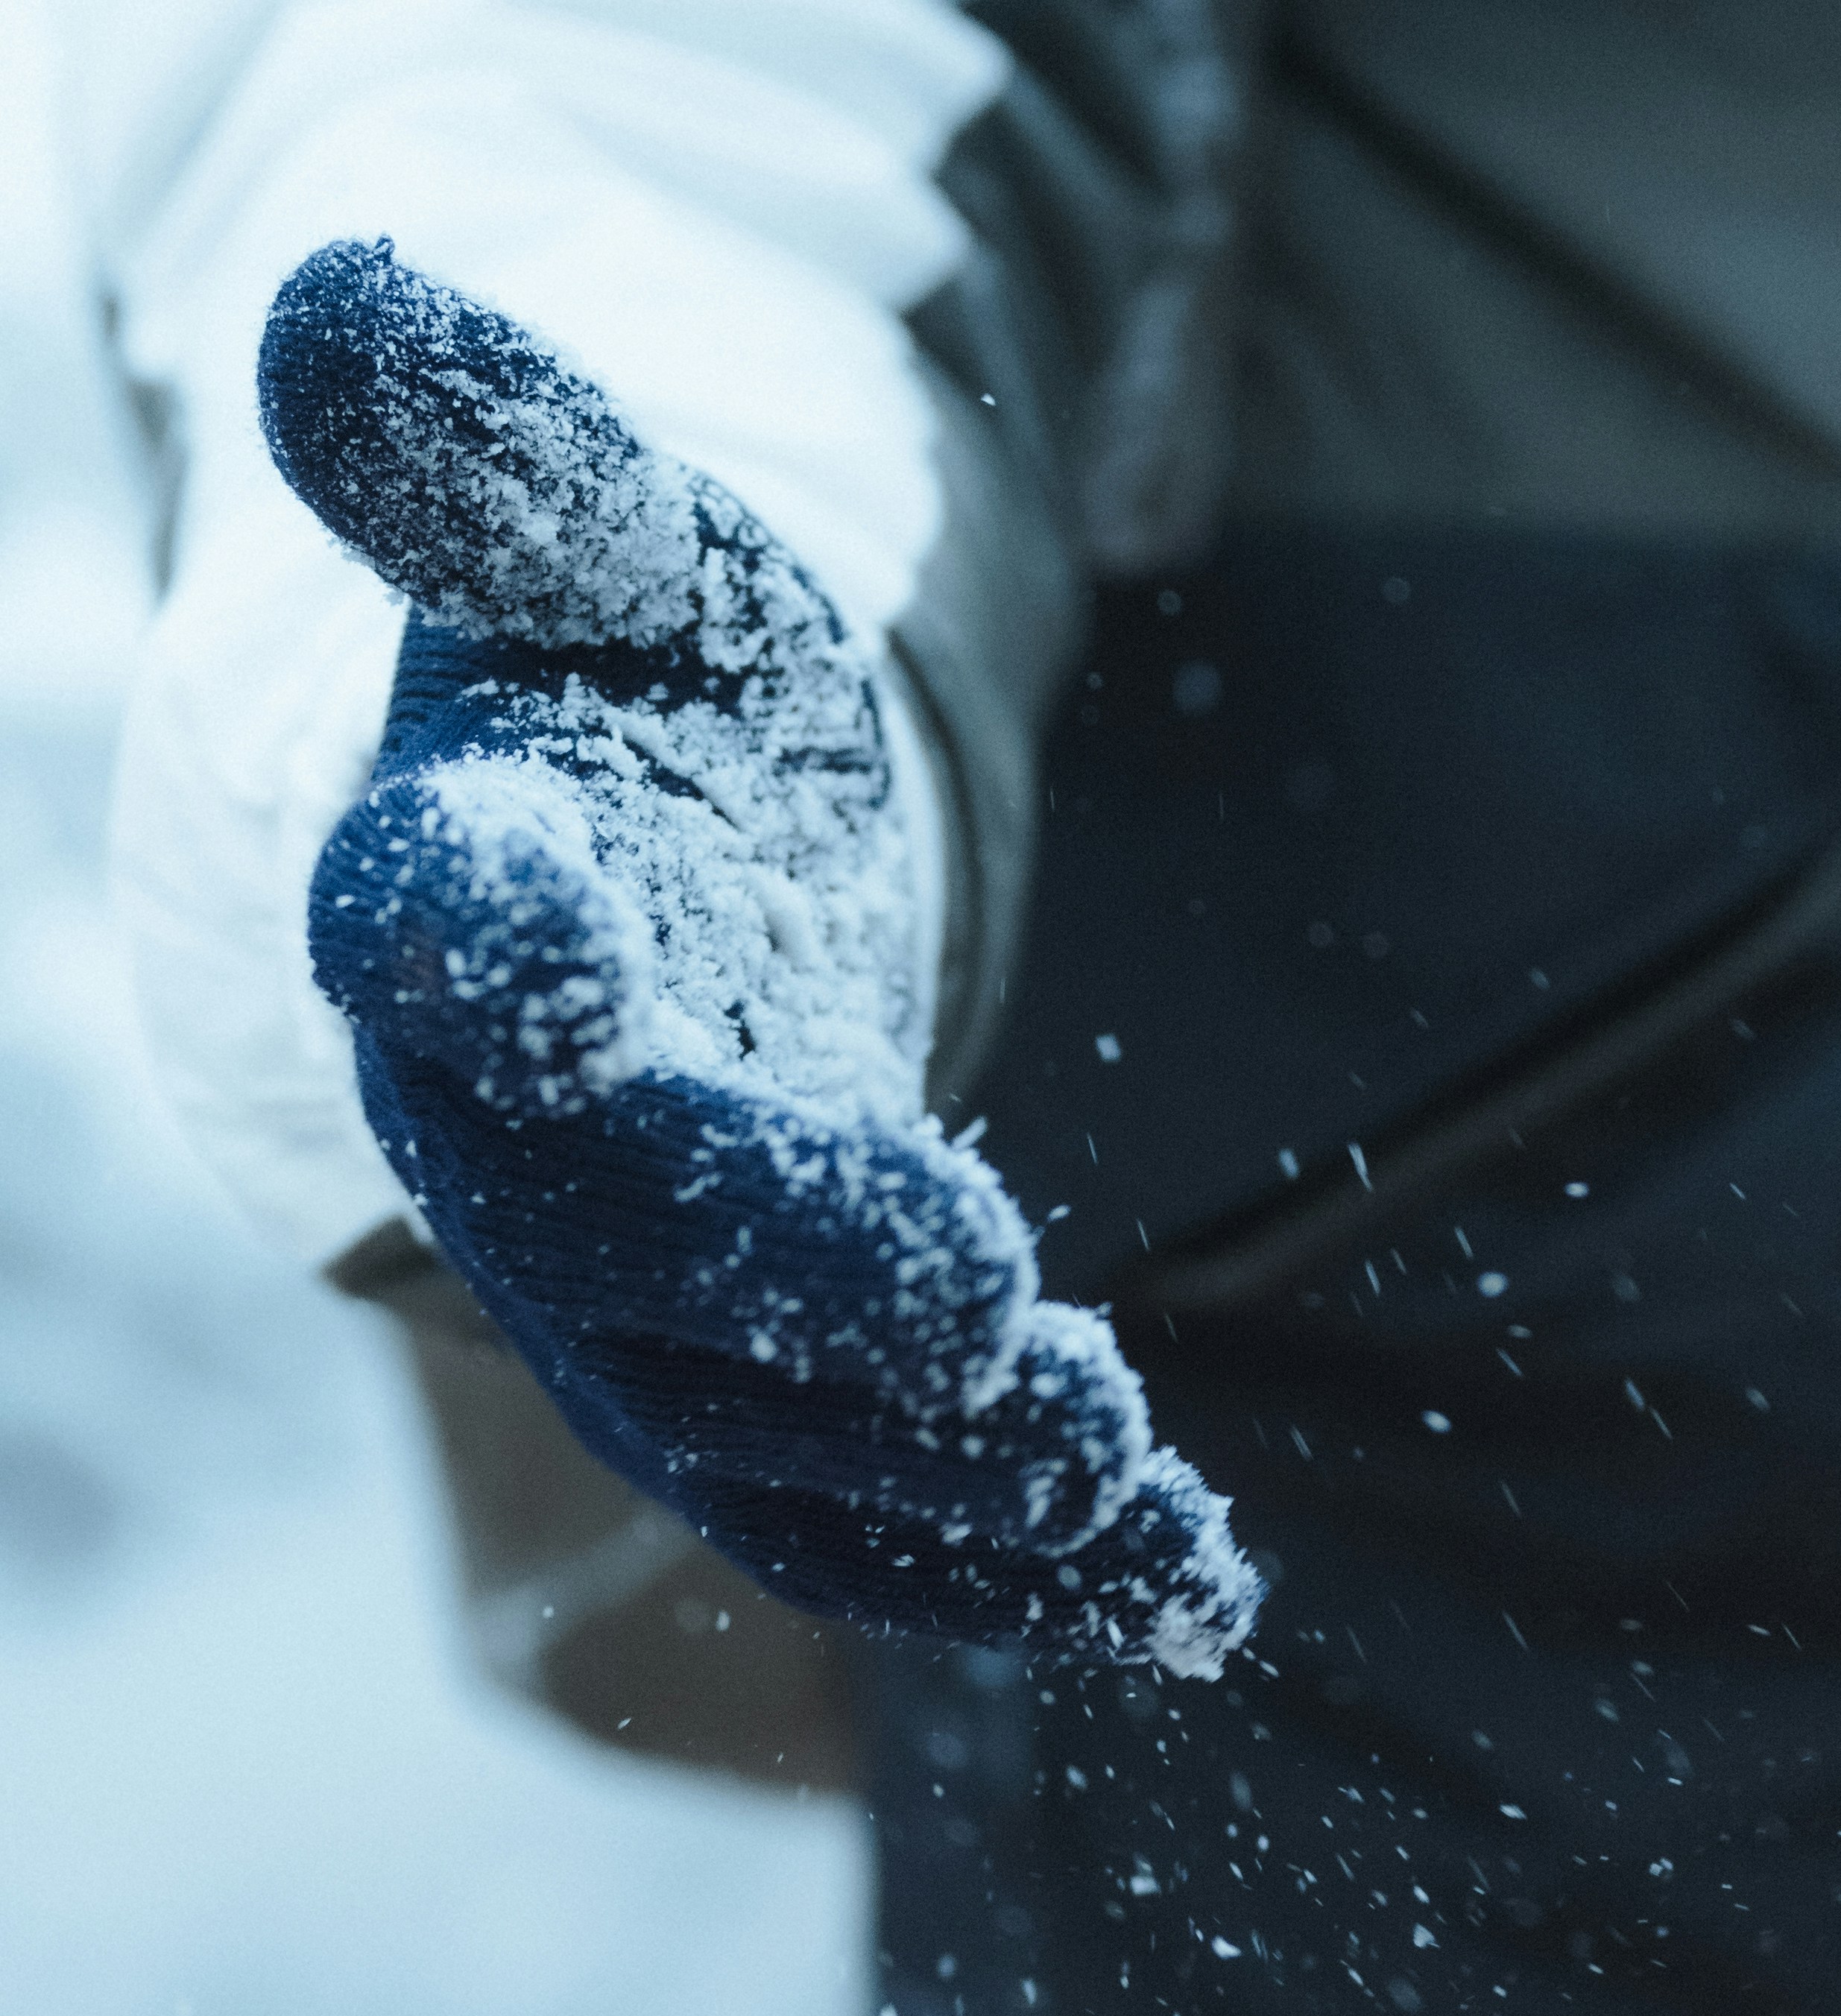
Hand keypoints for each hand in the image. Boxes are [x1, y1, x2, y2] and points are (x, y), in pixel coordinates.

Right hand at [256, 239, 1259, 1676]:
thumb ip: (509, 466)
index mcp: (457, 908)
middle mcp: (523, 1148)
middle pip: (648, 1249)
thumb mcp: (594, 552)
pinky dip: (1031, 1575)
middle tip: (1003, 1327)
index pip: (450, 935)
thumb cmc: (627, 701)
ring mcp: (638, 1313)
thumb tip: (351, 297)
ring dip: (953, 1484)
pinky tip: (1184, 1588)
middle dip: (821, 1293)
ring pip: (774, 1440)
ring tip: (1126, 1483)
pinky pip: (879, 1531)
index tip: (580, 959)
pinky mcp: (766, 1416)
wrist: (650, 896)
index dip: (503, 951)